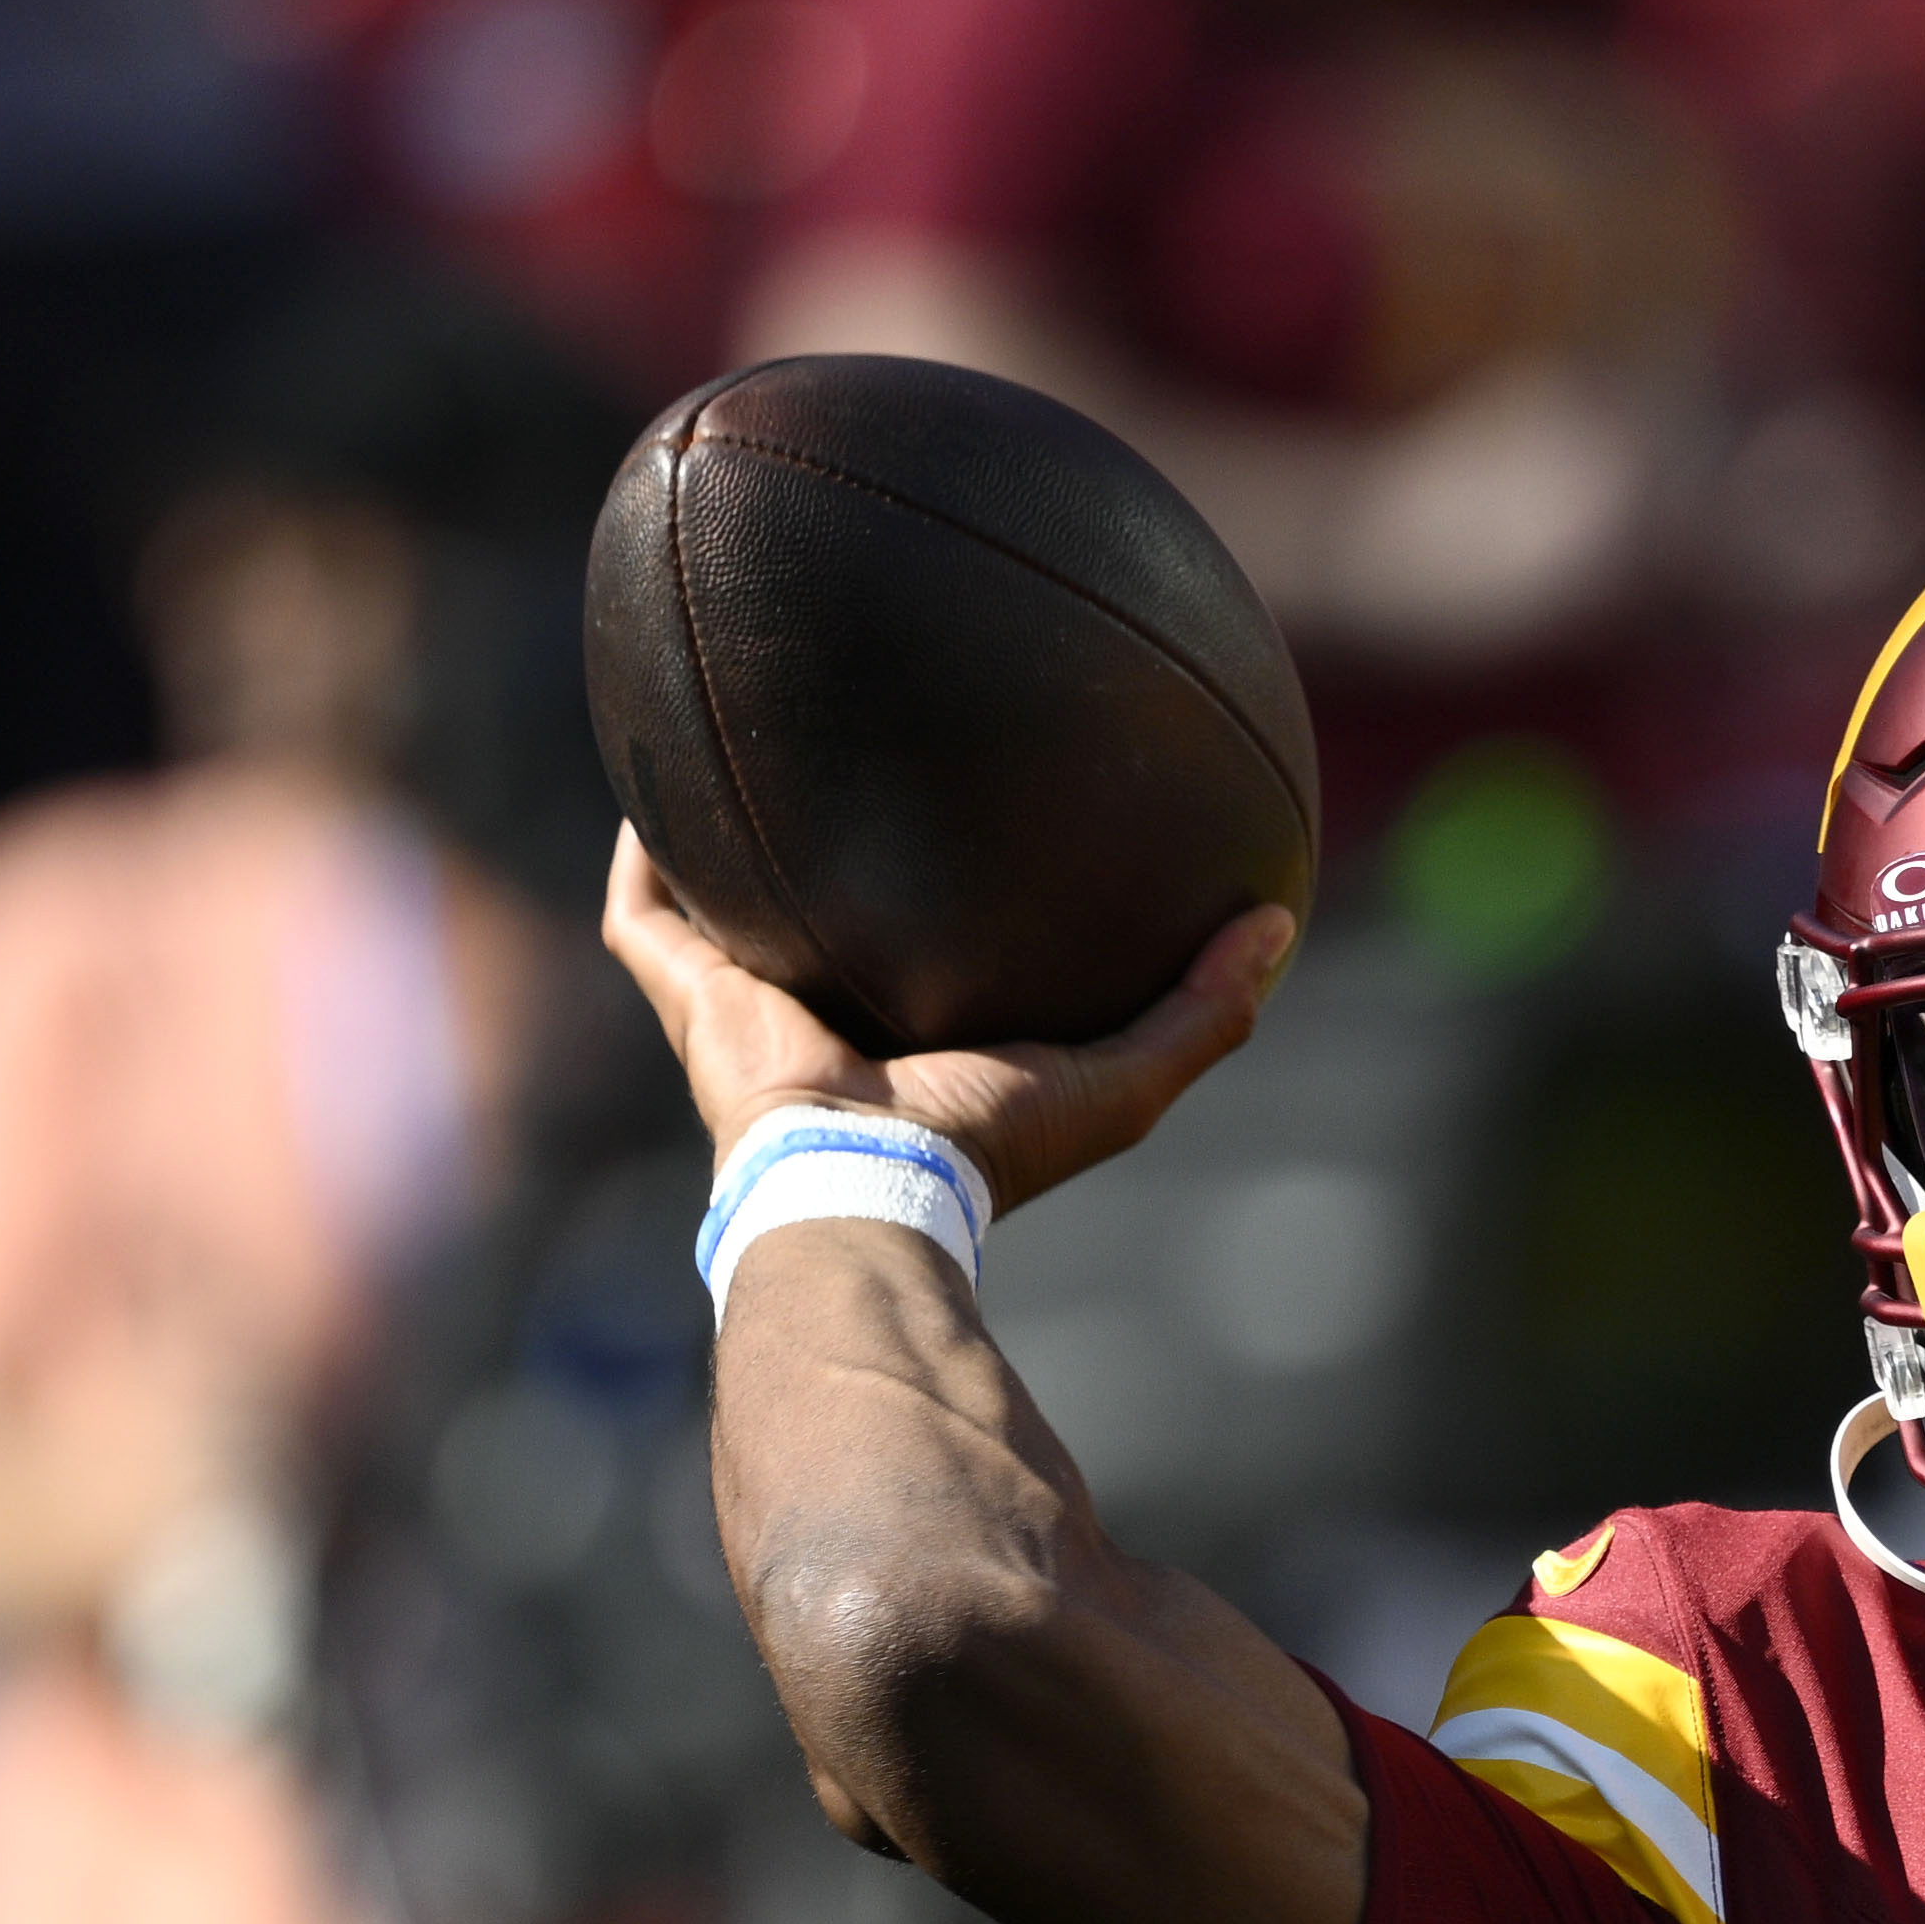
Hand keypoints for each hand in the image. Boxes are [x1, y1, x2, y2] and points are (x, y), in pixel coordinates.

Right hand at [600, 828, 1295, 1214]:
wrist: (868, 1184)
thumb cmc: (990, 1148)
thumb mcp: (1124, 1080)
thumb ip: (1204, 1010)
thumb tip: (1280, 923)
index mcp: (911, 1036)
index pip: (921, 952)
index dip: (940, 894)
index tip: (968, 821)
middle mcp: (820, 1017)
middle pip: (814, 920)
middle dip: (824, 853)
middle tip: (846, 762)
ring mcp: (742, 1006)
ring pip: (714, 906)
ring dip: (716, 835)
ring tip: (731, 739)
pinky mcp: (689, 992)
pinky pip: (646, 907)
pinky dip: (645, 846)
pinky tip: (658, 768)